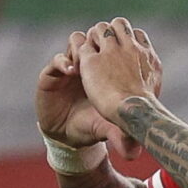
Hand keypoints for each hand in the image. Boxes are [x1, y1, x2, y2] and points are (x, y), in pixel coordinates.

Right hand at [36, 33, 118, 150]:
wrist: (68, 136)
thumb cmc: (92, 125)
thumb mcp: (110, 126)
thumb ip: (122, 131)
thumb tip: (136, 151)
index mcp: (106, 69)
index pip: (113, 44)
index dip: (117, 45)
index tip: (122, 55)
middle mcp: (88, 64)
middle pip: (95, 36)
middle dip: (100, 41)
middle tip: (103, 54)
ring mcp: (69, 68)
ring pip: (76, 41)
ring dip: (82, 48)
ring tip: (86, 66)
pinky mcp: (51, 76)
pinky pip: (57, 59)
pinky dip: (64, 61)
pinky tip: (71, 72)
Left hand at [75, 17, 161, 121]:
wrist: (132, 114)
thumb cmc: (143, 109)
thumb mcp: (152, 87)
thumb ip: (146, 75)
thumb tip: (146, 81)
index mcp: (146, 54)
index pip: (137, 34)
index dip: (127, 39)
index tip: (121, 50)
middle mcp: (130, 48)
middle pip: (118, 23)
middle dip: (109, 32)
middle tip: (102, 48)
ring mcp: (110, 52)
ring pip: (99, 28)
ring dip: (93, 37)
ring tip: (89, 55)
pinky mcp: (91, 61)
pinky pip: (83, 46)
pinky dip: (79, 54)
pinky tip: (77, 67)